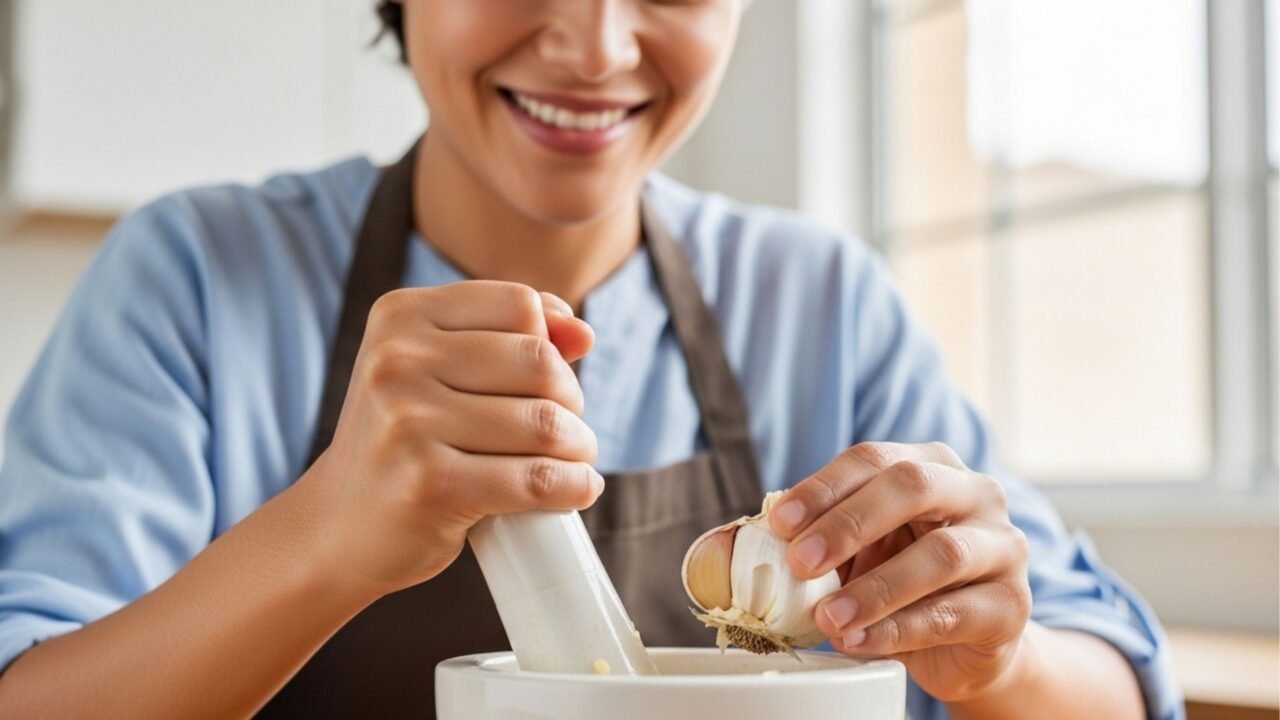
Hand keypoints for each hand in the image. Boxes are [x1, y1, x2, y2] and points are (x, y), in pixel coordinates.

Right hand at [297, 281, 602, 599]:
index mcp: (400, 317)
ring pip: (545, 423)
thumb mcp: (438, 372)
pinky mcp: (430, 485)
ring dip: (578, 448)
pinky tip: (577, 489)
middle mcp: (397, 361)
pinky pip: (536, 479)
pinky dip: (573, 486)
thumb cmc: (404, 442)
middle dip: (570, 400)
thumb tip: (583, 333)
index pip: (520, 305)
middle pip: (540, 362)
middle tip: (564, 431)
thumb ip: (510, 338)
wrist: (336, 528)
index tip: (547, 383)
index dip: (551, 344)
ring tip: (572, 461)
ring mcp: (409, 423)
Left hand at [769, 442, 1031, 702]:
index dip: (824, 487)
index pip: (874, 458)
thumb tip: (738, 538)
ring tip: (827, 617)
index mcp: (932, 466)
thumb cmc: (902, 581)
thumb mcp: (857, 552)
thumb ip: (814, 539)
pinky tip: (858, 642)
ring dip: (874, 587)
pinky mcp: (1012, 606)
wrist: (967, 642)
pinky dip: (897, 630)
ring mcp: (1003, 547)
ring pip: (941, 554)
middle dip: (849, 523)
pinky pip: (951, 614)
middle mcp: (975, 494)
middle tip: (800, 561)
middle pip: (913, 487)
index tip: (779, 521)